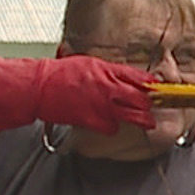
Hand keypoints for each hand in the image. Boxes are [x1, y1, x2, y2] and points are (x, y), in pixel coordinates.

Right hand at [0, 48, 156, 145]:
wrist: (32, 86)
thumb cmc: (56, 77)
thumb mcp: (84, 68)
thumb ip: (105, 75)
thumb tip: (125, 84)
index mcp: (102, 68)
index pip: (135, 77)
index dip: (150, 86)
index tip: (161, 90)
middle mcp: (103, 83)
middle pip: (138, 97)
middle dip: (150, 106)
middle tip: (157, 111)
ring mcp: (96, 100)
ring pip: (127, 113)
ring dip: (135, 118)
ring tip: (146, 122)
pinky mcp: (87, 116)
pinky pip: (109, 125)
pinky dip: (111, 127)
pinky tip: (110, 126)